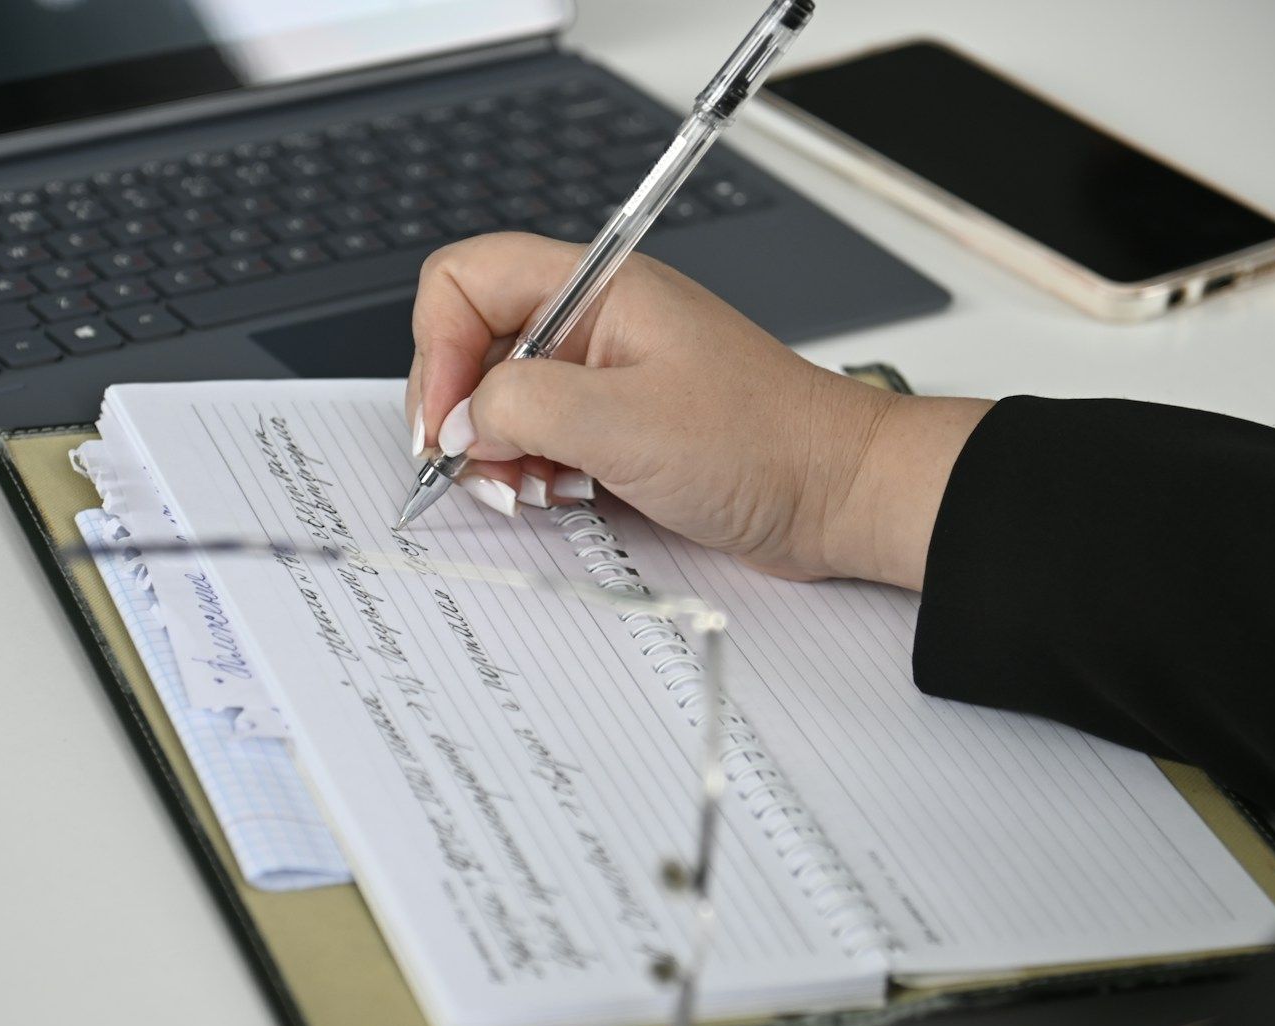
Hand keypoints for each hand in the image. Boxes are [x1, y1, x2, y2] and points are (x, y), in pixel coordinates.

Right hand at [406, 233, 989, 589]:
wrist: (836, 495)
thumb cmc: (762, 444)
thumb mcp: (622, 422)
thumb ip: (522, 407)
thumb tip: (461, 420)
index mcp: (595, 288)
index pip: (467, 280)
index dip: (438, 349)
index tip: (446, 424)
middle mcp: (591, 323)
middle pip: (475, 347)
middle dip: (468, 414)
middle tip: (488, 469)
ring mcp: (603, 376)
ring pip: (503, 404)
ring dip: (503, 454)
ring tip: (540, 489)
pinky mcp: (616, 428)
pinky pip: (542, 443)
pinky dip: (536, 475)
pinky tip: (567, 497)